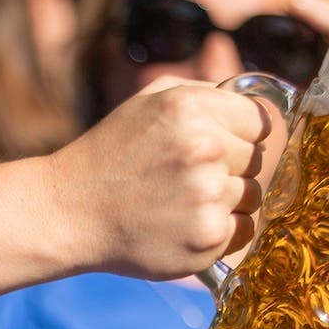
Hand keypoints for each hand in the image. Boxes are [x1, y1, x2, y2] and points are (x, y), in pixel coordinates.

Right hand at [44, 79, 270, 278]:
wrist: (68, 212)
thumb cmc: (110, 155)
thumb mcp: (148, 102)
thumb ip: (205, 92)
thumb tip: (260, 103)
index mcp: (191, 107)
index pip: (259, 120)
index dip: (237, 134)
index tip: (210, 148)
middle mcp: (203, 148)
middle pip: (256, 159)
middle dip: (228, 167)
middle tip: (181, 178)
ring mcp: (207, 195)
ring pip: (251, 196)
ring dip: (224, 201)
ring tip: (178, 203)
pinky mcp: (207, 237)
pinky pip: (242, 230)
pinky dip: (219, 232)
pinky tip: (182, 226)